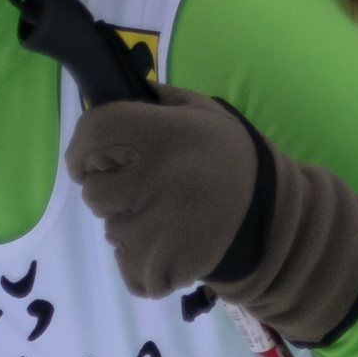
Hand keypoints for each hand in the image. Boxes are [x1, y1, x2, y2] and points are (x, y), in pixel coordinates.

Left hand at [66, 91, 357, 343]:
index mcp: (162, 136)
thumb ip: (158, 99)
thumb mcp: (205, 112)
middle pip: (94, 192)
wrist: (275, 218)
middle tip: (144, 191)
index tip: (91, 159)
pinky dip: (142, 264)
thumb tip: (111, 90)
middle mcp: (153, 181)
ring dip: (130, 228)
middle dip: (110, 192)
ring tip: (168, 219)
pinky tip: (171, 247)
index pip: (93, 133)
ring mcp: (154, 229)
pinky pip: (127, 267)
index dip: (82, 148)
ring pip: (111, 232)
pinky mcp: (160, 267)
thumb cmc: (232, 159)